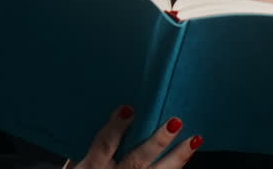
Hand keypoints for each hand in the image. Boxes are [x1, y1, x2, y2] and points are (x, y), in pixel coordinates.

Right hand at [64, 105, 201, 167]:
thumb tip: (117, 109)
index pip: (104, 146)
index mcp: (92, 166)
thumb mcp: (78, 161)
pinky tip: (191, 151)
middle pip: (136, 161)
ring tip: (195, 139)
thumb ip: (95, 141)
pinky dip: (178, 166)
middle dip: (156, 143)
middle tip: (175, 122)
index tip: (128, 109)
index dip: (115, 128)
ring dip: (177, 157)